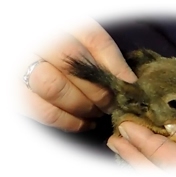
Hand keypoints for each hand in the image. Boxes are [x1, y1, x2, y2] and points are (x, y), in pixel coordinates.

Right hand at [17, 17, 136, 131]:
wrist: (28, 58)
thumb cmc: (62, 51)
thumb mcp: (80, 42)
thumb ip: (101, 53)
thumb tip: (127, 78)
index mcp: (60, 24)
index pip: (92, 39)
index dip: (114, 63)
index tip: (129, 82)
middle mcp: (39, 43)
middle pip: (75, 67)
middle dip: (100, 91)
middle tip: (113, 102)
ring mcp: (24, 67)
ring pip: (56, 89)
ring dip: (85, 106)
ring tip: (99, 112)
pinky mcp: (18, 92)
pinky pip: (44, 112)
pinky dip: (70, 122)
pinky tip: (85, 123)